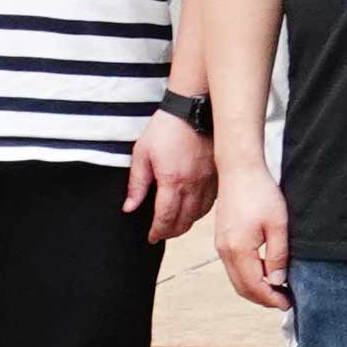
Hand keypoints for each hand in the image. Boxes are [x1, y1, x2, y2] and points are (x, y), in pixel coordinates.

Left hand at [124, 110, 216, 242]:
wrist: (193, 108)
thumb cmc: (166, 128)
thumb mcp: (142, 153)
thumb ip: (136, 184)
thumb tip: (130, 208)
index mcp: (172, 180)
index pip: (166, 218)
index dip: (157, 232)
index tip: (151, 237)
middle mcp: (193, 184)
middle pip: (184, 222)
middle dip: (170, 232)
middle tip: (160, 233)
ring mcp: (208, 181)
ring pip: (199, 215)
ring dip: (185, 224)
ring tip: (174, 224)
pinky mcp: (217, 176)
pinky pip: (210, 203)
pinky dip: (199, 212)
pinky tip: (191, 209)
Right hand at [207, 168, 293, 311]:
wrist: (240, 170)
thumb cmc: (261, 193)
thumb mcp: (278, 225)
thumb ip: (278, 255)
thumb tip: (277, 280)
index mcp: (238, 250)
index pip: (254, 287)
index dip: (271, 299)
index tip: (288, 303)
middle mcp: (224, 252)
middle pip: (242, 288)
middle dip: (263, 298)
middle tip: (284, 300)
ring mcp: (221, 246)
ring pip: (237, 279)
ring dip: (256, 288)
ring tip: (278, 288)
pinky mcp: (222, 240)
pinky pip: (234, 267)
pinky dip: (249, 276)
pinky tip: (266, 271)